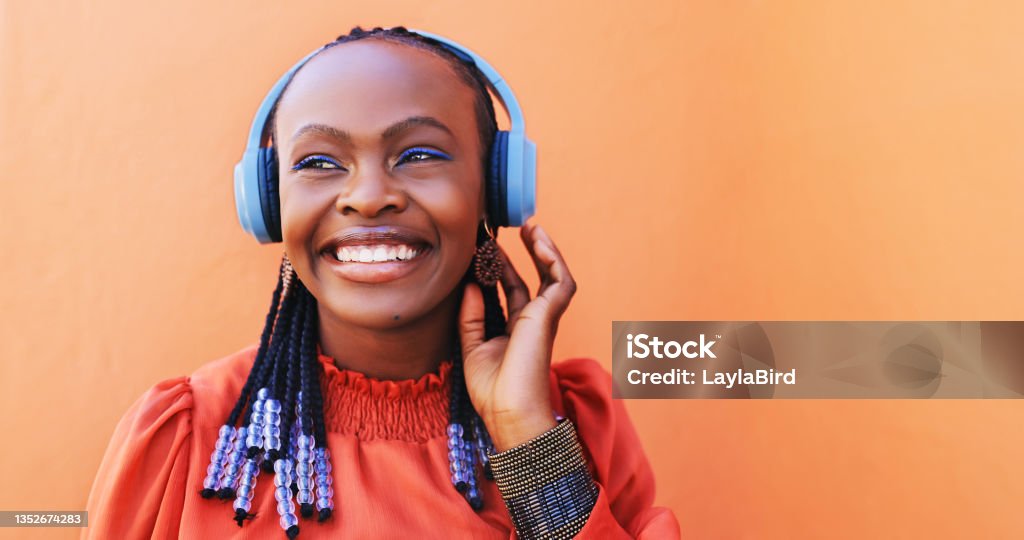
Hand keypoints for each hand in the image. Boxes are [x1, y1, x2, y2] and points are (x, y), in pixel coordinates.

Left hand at [458, 223, 577, 451]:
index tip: (483, 247)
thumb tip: (471, 283)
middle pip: (531, 278)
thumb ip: (471, 315)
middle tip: (508, 228)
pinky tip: (540, 242)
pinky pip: (560, 281)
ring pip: (551, 276)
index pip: (510, 289)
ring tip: (531, 227)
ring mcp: (543, 318)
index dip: (498, 267)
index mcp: (514, 329)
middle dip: (522, 253)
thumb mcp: (471, 346)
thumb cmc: (493, 390)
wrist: (509, 410)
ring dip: (544, 250)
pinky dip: (553, 260)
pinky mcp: (550, 316)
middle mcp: (532, 321)